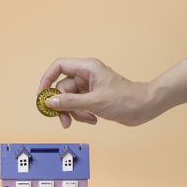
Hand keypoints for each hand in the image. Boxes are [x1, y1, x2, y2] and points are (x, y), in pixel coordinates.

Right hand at [38, 58, 157, 127]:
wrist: (144, 108)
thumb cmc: (126, 100)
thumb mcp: (95, 102)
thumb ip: (70, 102)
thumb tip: (50, 102)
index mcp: (87, 68)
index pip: (59, 67)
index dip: (47, 79)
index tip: (42, 96)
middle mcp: (86, 75)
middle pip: (62, 88)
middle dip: (63, 105)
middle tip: (64, 120)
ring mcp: (89, 87)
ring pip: (70, 99)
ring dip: (75, 112)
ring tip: (88, 119)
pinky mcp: (92, 98)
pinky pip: (78, 106)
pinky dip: (82, 114)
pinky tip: (93, 119)